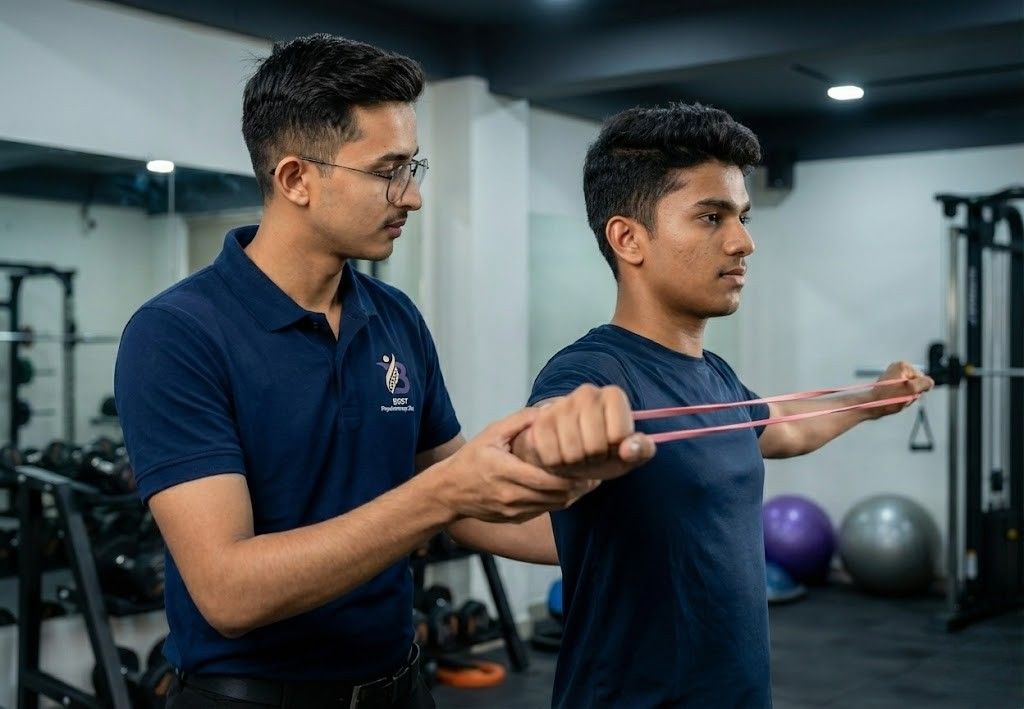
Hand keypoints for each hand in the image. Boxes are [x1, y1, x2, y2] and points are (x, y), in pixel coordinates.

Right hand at [431, 408, 599, 522]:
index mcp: (504, 472)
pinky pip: (544, 511)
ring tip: (586, 480)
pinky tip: (566, 489)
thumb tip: (549, 409)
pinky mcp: (514, 519)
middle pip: (556, 496)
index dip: (571, 476)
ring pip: (553, 506)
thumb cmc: (470, 460)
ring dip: (572, 495)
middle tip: (596, 472)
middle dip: (578, 486)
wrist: (448, 492)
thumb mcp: (491, 433)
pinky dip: (558, 501)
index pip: (546, 480)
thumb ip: (520, 421)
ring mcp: (513, 510)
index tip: (587, 465)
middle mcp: (510, 495)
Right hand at [514, 384, 655, 478]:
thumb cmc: (604, 452)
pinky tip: (560, 454)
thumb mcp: (629, 454)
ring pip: (572, 452)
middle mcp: (587, 392)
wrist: (570, 452)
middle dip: (594, 459)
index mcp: (613, 396)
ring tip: (577, 456)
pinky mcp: (541, 420)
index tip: (612, 447)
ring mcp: (562, 404)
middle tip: (592, 455)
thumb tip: (629, 448)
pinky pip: (551, 454)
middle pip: (595, 445)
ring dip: (575, 463)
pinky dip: (556, 463)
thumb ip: (640, 450)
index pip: (619, 435)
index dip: (616, 451)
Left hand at [866, 361, 934, 418]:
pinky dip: (902, 397)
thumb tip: (930, 382)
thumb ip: (924, 383)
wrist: (871, 405)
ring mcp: (894, 375)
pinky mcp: (891, 383)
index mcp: (903, 365)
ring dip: (907, 396)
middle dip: (912, 393)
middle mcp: (898, 367)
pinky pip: (904, 392)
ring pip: (911, 389)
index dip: (918, 389)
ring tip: (897, 399)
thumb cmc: (888, 398)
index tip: (906, 392)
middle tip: (901, 397)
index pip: (923, 379)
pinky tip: (894, 400)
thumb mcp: (911, 390)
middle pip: (917, 384)